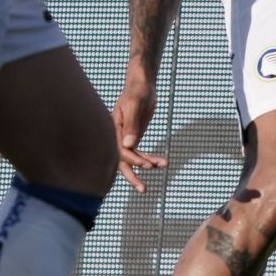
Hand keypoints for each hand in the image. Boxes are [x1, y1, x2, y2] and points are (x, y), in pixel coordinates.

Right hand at [113, 66, 166, 193]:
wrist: (142, 85)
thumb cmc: (137, 92)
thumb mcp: (136, 105)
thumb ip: (131, 124)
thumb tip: (128, 145)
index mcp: (113, 128)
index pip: (120, 150)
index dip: (133, 159)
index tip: (147, 164)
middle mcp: (117, 135)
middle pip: (121, 161)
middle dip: (132, 176)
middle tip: (143, 190)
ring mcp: (125, 137)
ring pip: (132, 158)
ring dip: (147, 165)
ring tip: (163, 166)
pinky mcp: (134, 137)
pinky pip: (140, 153)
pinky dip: (150, 158)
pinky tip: (162, 163)